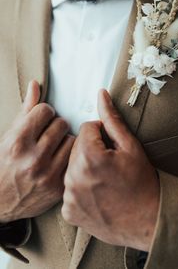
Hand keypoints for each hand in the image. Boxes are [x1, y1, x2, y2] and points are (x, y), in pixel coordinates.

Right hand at [0, 81, 74, 222]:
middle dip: (55, 126)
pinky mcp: (58, 187)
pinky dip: (70, 157)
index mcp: (17, 141)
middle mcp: (33, 158)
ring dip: (65, 141)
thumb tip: (35, 84)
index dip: (44, 113)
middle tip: (48, 134)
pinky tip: (59, 160)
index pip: (45, 110)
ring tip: (54, 147)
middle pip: (61, 123)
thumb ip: (26, 110)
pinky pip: (75, 159)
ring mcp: (47, 174)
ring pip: (72, 140)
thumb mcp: (9, 135)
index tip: (41, 120)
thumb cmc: (4, 162)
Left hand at [62, 90, 159, 251]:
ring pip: (71, 167)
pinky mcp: (69, 212)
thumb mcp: (130, 146)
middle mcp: (74, 177)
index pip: (86, 128)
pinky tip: (97, 193)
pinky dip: (80, 188)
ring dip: (84, 168)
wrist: (148, 221)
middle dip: (91, 150)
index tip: (113, 148)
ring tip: (104, 179)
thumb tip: (101, 94)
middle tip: (110, 164)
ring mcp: (69, 197)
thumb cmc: (142, 182)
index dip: (102, 134)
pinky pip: (69, 189)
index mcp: (89, 157)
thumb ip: (112, 119)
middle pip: (76, 147)